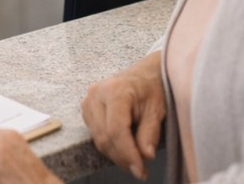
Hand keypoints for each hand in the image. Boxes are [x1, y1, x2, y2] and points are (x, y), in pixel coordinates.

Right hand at [80, 51, 164, 180]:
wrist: (144, 73)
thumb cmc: (152, 87)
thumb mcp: (157, 109)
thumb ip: (150, 132)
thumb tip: (146, 155)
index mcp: (115, 91)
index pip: (116, 130)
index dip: (127, 153)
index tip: (140, 169)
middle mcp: (96, 94)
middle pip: (104, 137)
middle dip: (122, 158)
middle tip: (140, 171)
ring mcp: (88, 101)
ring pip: (98, 139)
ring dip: (116, 155)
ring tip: (134, 162)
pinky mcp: (87, 108)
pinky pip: (95, 134)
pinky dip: (110, 146)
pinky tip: (124, 149)